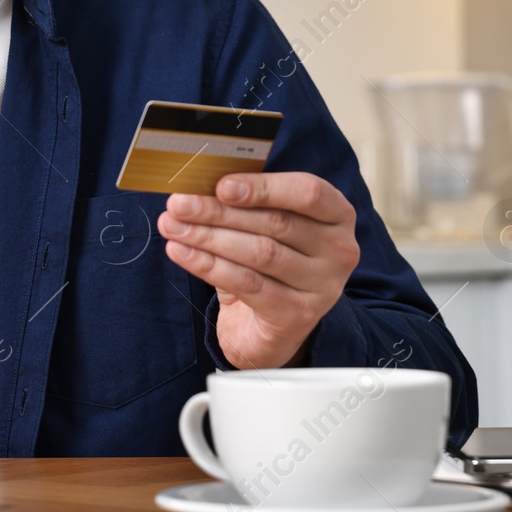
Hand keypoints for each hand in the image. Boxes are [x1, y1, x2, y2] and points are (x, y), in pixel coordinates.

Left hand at [157, 172, 359, 369]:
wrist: (269, 328)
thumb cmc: (266, 265)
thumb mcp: (262, 226)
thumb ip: (245, 202)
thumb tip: (198, 183)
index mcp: (337, 215)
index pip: (308, 192)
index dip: (263, 187)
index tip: (221, 186)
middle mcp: (339, 249)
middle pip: (275, 223)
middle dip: (219, 211)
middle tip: (179, 205)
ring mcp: (323, 285)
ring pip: (260, 253)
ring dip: (208, 237)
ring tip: (172, 226)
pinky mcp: (299, 315)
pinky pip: (247, 284)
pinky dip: (208, 265)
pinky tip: (180, 252)